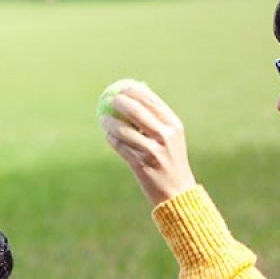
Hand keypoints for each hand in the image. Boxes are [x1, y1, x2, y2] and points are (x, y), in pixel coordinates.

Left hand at [99, 82, 196, 206]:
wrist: (177, 191)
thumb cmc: (171, 159)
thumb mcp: (171, 137)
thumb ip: (157, 117)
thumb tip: (139, 91)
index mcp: (174, 126)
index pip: (151, 101)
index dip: (135, 91)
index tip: (123, 86)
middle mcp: (165, 136)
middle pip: (137, 112)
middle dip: (120, 101)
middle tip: (110, 98)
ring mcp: (153, 151)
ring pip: (124, 130)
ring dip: (110, 122)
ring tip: (102, 118)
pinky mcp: (141, 164)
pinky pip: (120, 147)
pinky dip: (112, 139)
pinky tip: (107, 135)